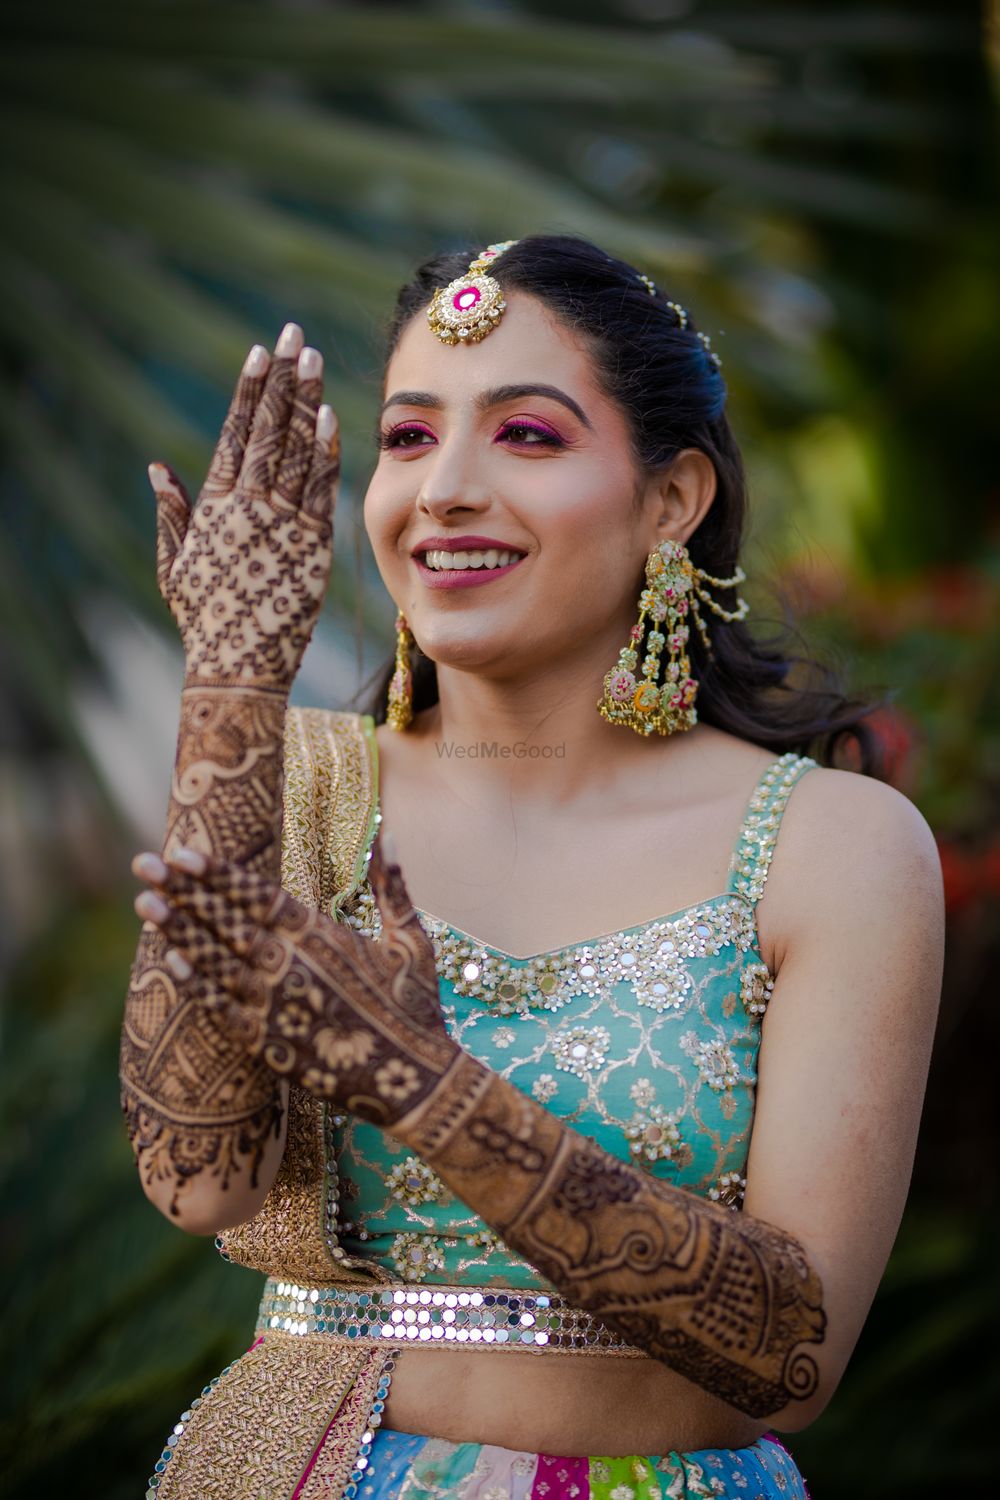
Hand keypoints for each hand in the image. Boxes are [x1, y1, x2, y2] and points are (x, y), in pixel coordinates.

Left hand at [131, 832, 459, 1128]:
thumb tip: (389, 833)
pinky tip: (172, 962)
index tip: (182, 852)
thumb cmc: (416, 1007)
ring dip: (178, 931)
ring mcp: (276, 1006)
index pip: (258, 895)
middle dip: (182, 891)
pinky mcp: (269, 1044)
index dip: (217, 873)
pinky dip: (196, 984)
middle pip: (226, 921)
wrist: (416, 1082)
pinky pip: (222, 1009)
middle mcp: (293, 966)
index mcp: (323, 936)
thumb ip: (393, 886)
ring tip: (144, 904)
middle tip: (142, 865)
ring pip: (215, 961)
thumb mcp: (410, 941)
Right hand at [150, 323, 337, 690]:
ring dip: (306, 402)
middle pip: (267, 430)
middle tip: (294, 335)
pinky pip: (322, 491)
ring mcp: (282, 525)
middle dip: (282, 380)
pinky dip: (326, 453)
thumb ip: (172, 514)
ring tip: (315, 360)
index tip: (259, 354)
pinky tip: (332, 417)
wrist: (238, 665)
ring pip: (296, 452)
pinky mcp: (313, 548)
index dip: (248, 392)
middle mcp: (248, 509)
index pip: (234, 435)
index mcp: (214, 508)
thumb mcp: (176, 566)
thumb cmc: (205, 619)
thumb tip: (157, 469)